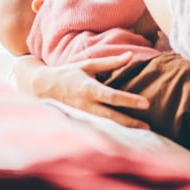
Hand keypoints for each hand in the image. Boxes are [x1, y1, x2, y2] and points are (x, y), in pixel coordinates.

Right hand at [20, 52, 150, 128]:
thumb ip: (110, 63)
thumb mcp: (87, 65)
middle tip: (148, 126)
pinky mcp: (81, 121)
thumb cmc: (67, 73)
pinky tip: (127, 134)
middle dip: (130, 122)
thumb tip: (131, 56)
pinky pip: (100, 127)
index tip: (145, 103)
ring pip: (107, 124)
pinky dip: (114, 131)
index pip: (112, 96)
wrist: (42, 87)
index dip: (129, 100)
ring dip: (124, 129)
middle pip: (111, 116)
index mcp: (89, 88)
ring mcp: (83, 115)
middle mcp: (86, 104)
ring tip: (143, 132)